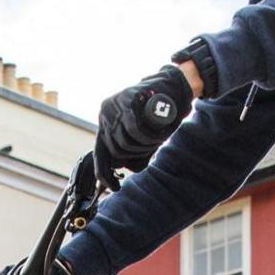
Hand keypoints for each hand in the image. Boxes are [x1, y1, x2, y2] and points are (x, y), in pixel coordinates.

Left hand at [91, 64, 193, 180]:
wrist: (174, 87)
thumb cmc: (160, 116)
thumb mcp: (143, 139)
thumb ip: (131, 152)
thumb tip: (121, 167)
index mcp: (106, 125)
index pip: (99, 154)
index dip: (104, 173)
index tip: (115, 187)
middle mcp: (105, 115)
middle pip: (116, 152)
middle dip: (138, 155)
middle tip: (154, 146)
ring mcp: (113, 106)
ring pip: (125, 143)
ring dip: (146, 147)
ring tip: (159, 136)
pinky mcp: (126, 99)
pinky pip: (135, 130)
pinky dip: (149, 137)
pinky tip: (160, 134)